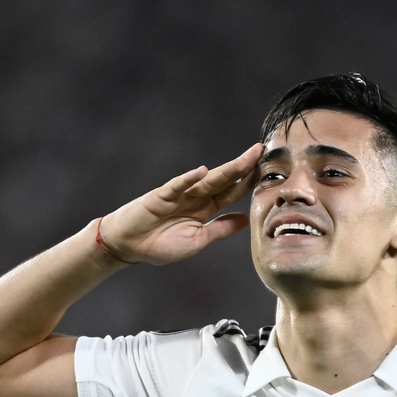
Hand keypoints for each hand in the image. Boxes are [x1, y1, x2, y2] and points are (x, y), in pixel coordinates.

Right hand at [98, 144, 262, 264]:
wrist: (129, 245)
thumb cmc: (161, 244)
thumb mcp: (197, 241)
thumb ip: (220, 229)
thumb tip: (246, 220)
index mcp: (205, 209)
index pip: (231, 192)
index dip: (248, 182)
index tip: (268, 171)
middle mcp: (195, 197)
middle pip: (224, 180)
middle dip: (243, 166)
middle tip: (261, 150)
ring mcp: (179, 194)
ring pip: (207, 180)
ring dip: (226, 169)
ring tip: (244, 159)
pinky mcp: (160, 196)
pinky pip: (177, 186)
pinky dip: (188, 179)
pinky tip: (203, 172)